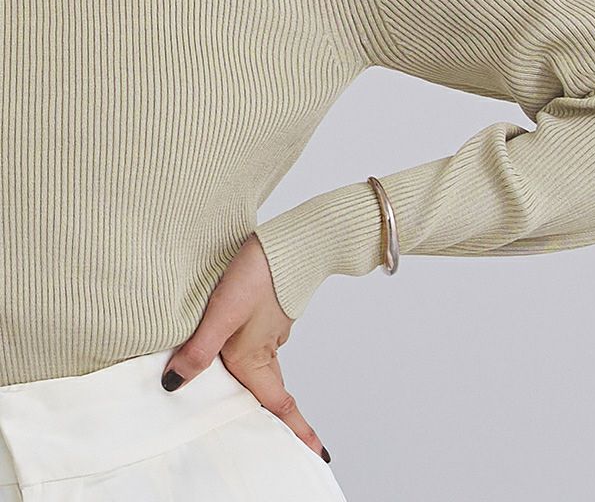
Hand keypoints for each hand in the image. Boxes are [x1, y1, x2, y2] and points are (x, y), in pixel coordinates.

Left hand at [159, 232, 330, 462]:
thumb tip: (174, 384)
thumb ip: (198, 349)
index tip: (318, 455)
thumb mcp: (222, 313)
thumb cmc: (259, 274)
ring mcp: (268, 329)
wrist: (285, 241)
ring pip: (262, 365)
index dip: (299, 432)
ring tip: (242, 396)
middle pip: (271, 390)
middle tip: (282, 438)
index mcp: (256, 358)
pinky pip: (257, 343)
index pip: (280, 405)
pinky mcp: (265, 311)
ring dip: (259, 383)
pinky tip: (231, 343)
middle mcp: (265, 348)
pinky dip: (248, 354)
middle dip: (277, 416)